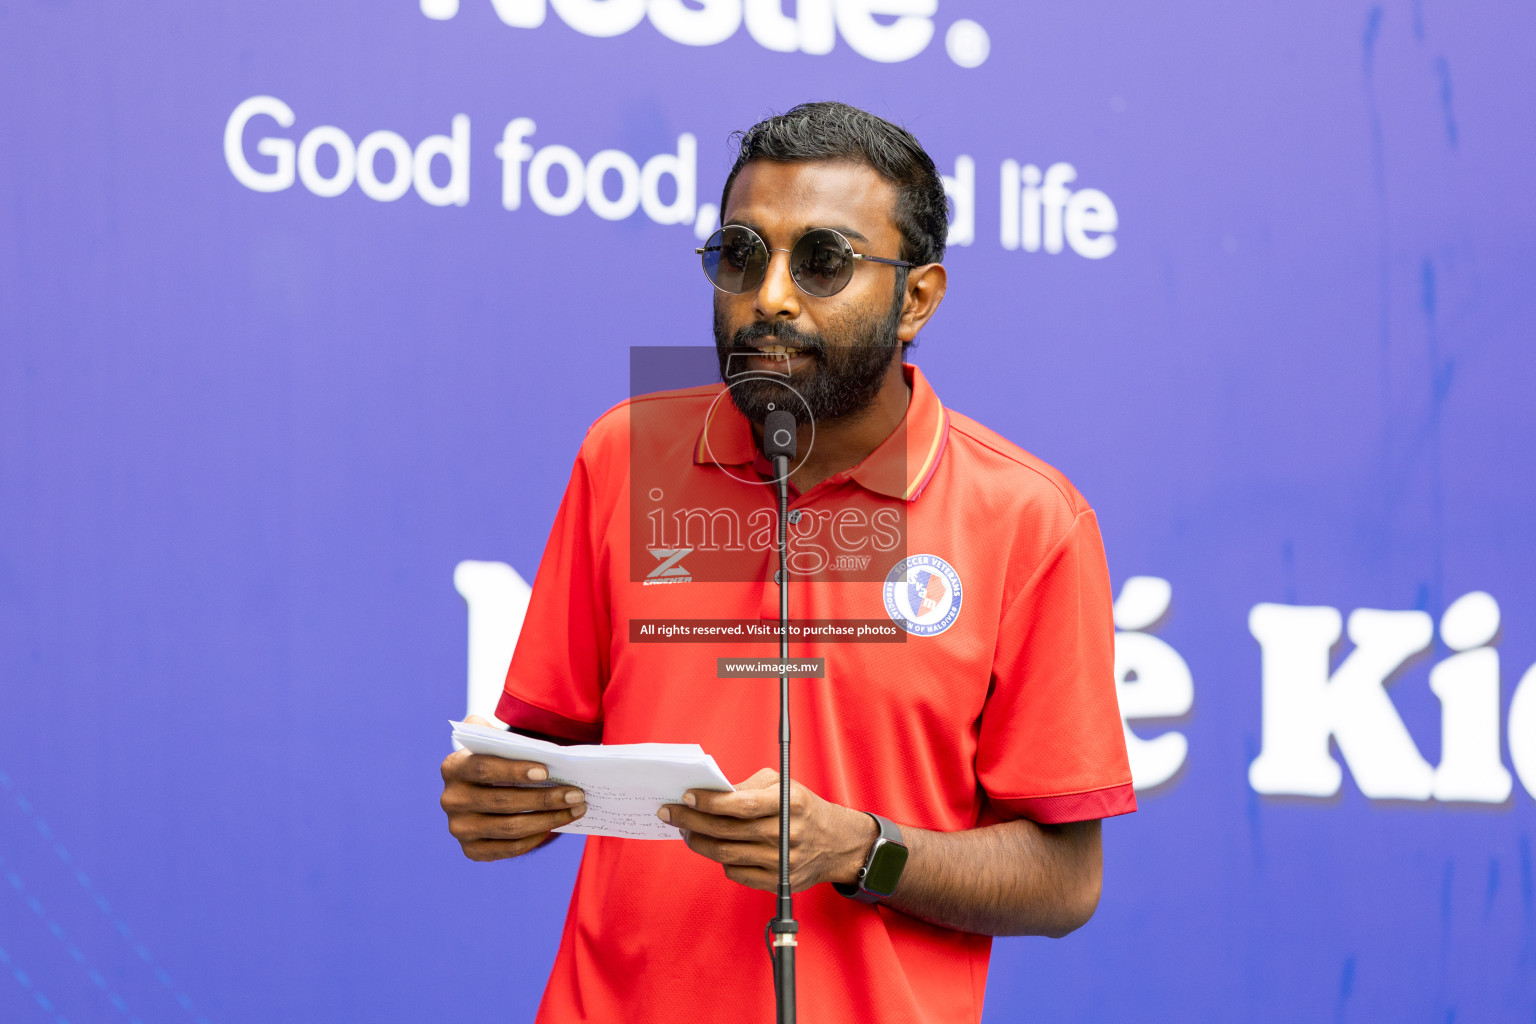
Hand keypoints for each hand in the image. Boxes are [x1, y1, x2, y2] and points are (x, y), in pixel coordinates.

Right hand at [439, 715, 586, 860]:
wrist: (483, 789)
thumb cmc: (498, 759)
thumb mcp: (494, 741)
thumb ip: (501, 734)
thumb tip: (534, 746)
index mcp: (453, 767)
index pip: (484, 769)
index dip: (514, 771)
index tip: (546, 772)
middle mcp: (450, 800)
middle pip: (502, 801)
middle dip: (544, 798)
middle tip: (576, 794)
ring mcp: (459, 828)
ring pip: (509, 827)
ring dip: (548, 819)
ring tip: (576, 809)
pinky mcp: (471, 850)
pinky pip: (508, 848)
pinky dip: (535, 838)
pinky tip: (555, 825)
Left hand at [659, 769, 877, 892]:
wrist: (836, 844)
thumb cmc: (802, 808)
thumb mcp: (782, 785)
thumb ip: (747, 786)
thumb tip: (710, 793)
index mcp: (787, 803)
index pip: (739, 804)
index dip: (708, 802)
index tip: (686, 796)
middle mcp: (784, 833)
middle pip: (726, 831)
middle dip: (691, 821)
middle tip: (669, 812)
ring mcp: (780, 861)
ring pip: (726, 854)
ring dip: (698, 841)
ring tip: (685, 830)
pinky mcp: (776, 882)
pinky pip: (735, 872)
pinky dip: (719, 859)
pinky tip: (712, 846)